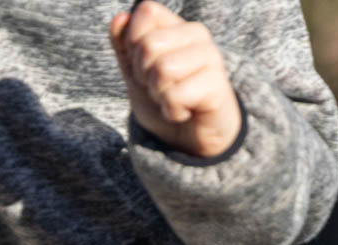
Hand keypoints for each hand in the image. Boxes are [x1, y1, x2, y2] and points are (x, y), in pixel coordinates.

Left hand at [109, 2, 242, 158]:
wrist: (190, 138)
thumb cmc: (166, 99)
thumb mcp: (135, 72)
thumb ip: (124, 45)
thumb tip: (119, 18)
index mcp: (176, 24)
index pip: (146, 12)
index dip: (134, 43)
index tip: (145, 65)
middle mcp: (197, 34)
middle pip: (149, 44)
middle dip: (145, 75)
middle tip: (161, 87)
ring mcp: (211, 57)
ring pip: (163, 69)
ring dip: (159, 94)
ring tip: (173, 98)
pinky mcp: (218, 85)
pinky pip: (176, 95)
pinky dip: (172, 111)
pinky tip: (185, 111)